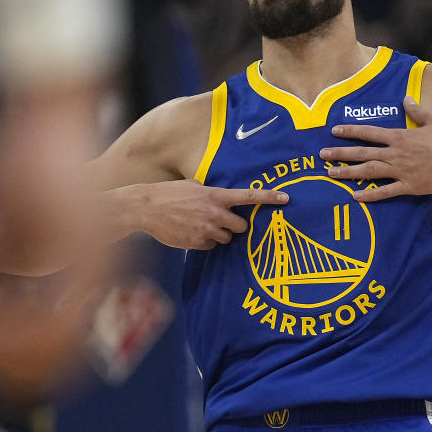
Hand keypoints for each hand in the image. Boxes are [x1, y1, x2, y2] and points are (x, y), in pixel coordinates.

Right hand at [126, 180, 288, 249]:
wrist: (144, 208)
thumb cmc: (168, 193)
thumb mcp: (193, 185)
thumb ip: (211, 192)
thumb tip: (224, 198)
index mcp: (215, 196)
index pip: (248, 197)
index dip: (269, 197)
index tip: (286, 198)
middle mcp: (214, 214)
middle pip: (242, 225)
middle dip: (236, 224)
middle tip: (222, 219)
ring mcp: (206, 230)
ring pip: (226, 238)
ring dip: (219, 233)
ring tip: (200, 224)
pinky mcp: (197, 243)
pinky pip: (211, 245)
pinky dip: (205, 241)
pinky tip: (191, 231)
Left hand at [319, 97, 431, 201]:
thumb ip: (416, 110)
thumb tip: (405, 99)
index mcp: (400, 136)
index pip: (369, 133)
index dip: (350, 131)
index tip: (334, 131)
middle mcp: (396, 153)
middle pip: (363, 153)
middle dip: (340, 154)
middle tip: (321, 156)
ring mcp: (401, 171)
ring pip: (369, 172)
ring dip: (348, 173)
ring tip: (331, 174)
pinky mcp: (410, 186)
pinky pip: (386, 192)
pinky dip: (370, 194)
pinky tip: (355, 196)